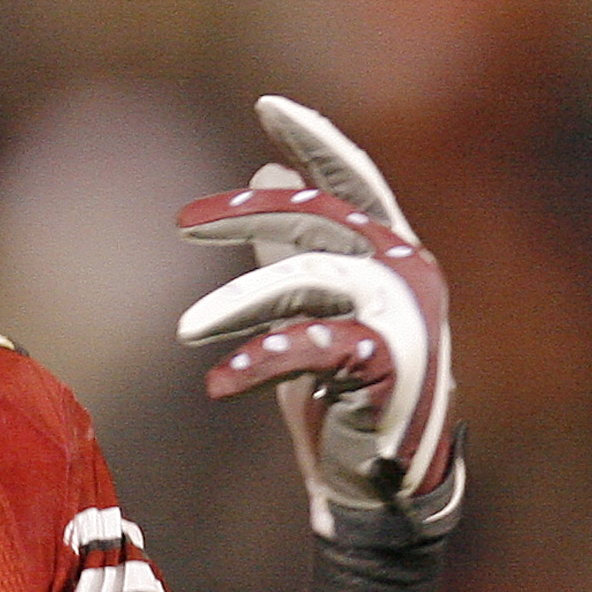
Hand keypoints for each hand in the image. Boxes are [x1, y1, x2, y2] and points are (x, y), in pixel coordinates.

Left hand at [176, 98, 460, 548]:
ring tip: (185, 331)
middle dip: (248, 215)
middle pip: (320, 217)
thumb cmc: (343, 393)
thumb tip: (268, 173)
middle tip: (184, 223)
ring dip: (238, 302)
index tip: (269, 106)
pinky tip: (221, 383)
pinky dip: (259, 360)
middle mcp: (407, 271)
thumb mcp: (310, 310)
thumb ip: (291, 245)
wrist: (384, 484)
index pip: (355, 178)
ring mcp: (403, 313)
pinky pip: (310, 344)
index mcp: (393, 251)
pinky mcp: (387, 360)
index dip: (315, 140)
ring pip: (308, 278)